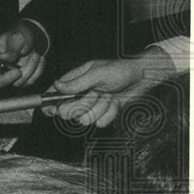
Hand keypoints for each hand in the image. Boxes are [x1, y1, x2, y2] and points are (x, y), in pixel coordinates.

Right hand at [0, 22, 45, 88]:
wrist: (35, 40)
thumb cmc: (21, 36)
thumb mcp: (17, 37)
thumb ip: (11, 48)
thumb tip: (4, 58)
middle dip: (6, 80)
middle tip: (18, 71)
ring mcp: (8, 76)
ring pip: (16, 83)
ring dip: (30, 69)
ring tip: (36, 55)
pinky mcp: (21, 80)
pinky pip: (29, 81)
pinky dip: (37, 70)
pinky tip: (40, 59)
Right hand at [47, 49, 177, 127]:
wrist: (144, 78)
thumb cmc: (121, 70)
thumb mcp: (98, 73)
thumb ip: (77, 82)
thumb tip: (56, 86)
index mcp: (74, 81)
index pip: (53, 94)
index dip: (50, 104)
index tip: (53, 110)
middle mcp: (80, 94)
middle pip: (67, 111)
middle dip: (83, 105)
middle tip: (95, 94)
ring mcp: (92, 105)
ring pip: (84, 119)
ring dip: (100, 108)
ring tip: (109, 96)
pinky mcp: (103, 114)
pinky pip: (100, 123)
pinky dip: (110, 114)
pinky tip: (116, 103)